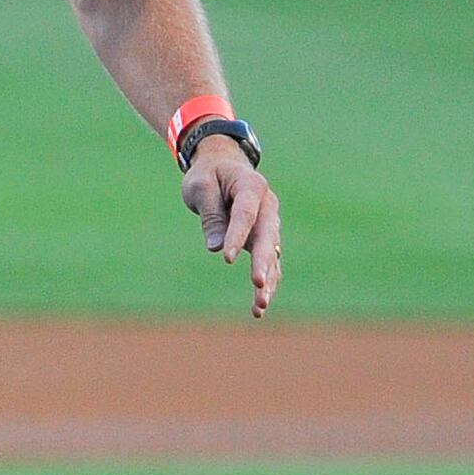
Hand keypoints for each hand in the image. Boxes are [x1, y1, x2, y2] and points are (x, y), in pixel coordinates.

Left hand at [185, 137, 281, 317]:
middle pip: (267, 237)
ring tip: (260, 306)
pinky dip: (265, 284)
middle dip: (263, 263)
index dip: (237, 235)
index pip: (246, 214)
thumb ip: (211, 215)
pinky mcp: (265, 240)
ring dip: (267, 281)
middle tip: (258, 284)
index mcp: (251, 186)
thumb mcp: (201, 186)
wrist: (224, 166)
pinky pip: (269, 264)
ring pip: (272, 255)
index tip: (227, 258)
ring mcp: (269, 224)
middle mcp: (267, 206)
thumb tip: (215, 247)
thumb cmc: (209, 174)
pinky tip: (258, 308)